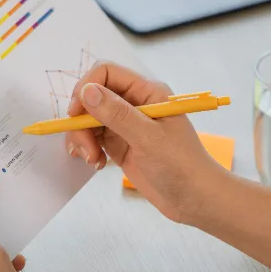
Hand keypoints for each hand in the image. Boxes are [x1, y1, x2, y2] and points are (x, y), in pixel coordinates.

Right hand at [65, 63, 225, 223]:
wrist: (195, 199)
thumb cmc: (181, 164)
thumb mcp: (148, 137)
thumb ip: (116, 114)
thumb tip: (87, 91)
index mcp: (147, 91)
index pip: (107, 73)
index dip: (87, 87)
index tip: (76, 113)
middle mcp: (134, 103)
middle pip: (93, 96)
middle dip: (82, 120)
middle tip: (84, 146)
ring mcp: (126, 124)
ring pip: (89, 119)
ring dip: (82, 137)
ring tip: (92, 159)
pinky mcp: (120, 144)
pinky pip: (93, 137)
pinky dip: (87, 148)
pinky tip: (97, 163)